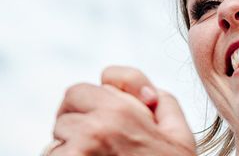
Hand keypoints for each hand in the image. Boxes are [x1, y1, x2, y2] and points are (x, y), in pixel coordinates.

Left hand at [51, 67, 195, 154]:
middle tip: (95, 144)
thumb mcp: (180, 135)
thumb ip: (164, 102)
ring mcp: (78, 152)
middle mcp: (96, 128)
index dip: (88, 103)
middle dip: (75, 124)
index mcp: (122, 110)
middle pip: (64, 114)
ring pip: (54, 142)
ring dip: (69, 150)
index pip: (79, 91)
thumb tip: (144, 93)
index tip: (99, 118)